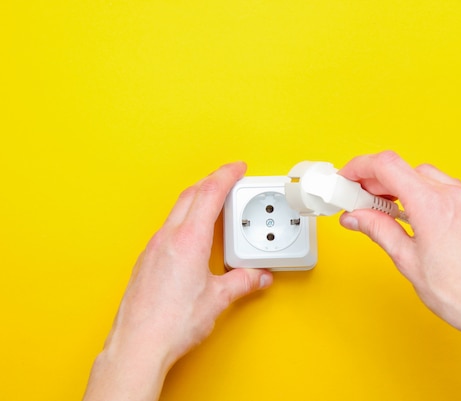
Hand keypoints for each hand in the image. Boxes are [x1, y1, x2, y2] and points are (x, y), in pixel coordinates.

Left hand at [83, 162, 272, 400]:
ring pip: (177, 210)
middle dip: (211, 181)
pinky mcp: (146, 262)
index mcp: (189, 239)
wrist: (138, 345)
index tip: (237, 167)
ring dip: (197, 201)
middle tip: (229, 180)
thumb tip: (258, 277)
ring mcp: (153, 248)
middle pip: (191, 195)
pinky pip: (168, 229)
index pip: (210, 193)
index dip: (226, 175)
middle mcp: (168, 238)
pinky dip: (185, 221)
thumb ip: (243, 282)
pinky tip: (194, 237)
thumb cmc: (172, 323)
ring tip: (214, 206)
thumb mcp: (218, 300)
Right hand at [338, 150, 460, 334]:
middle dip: (377, 180)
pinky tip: (412, 215)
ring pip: (425, 176)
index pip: (387, 166)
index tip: (347, 178)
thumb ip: (378, 230)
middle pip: (405, 168)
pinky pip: (444, 188)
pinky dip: (422, 193)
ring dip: (400, 186)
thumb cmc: (460, 293)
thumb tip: (356, 217)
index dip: (360, 167)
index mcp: (431, 204)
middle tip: (360, 200)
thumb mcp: (407, 260)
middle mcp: (453, 195)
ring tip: (385, 210)